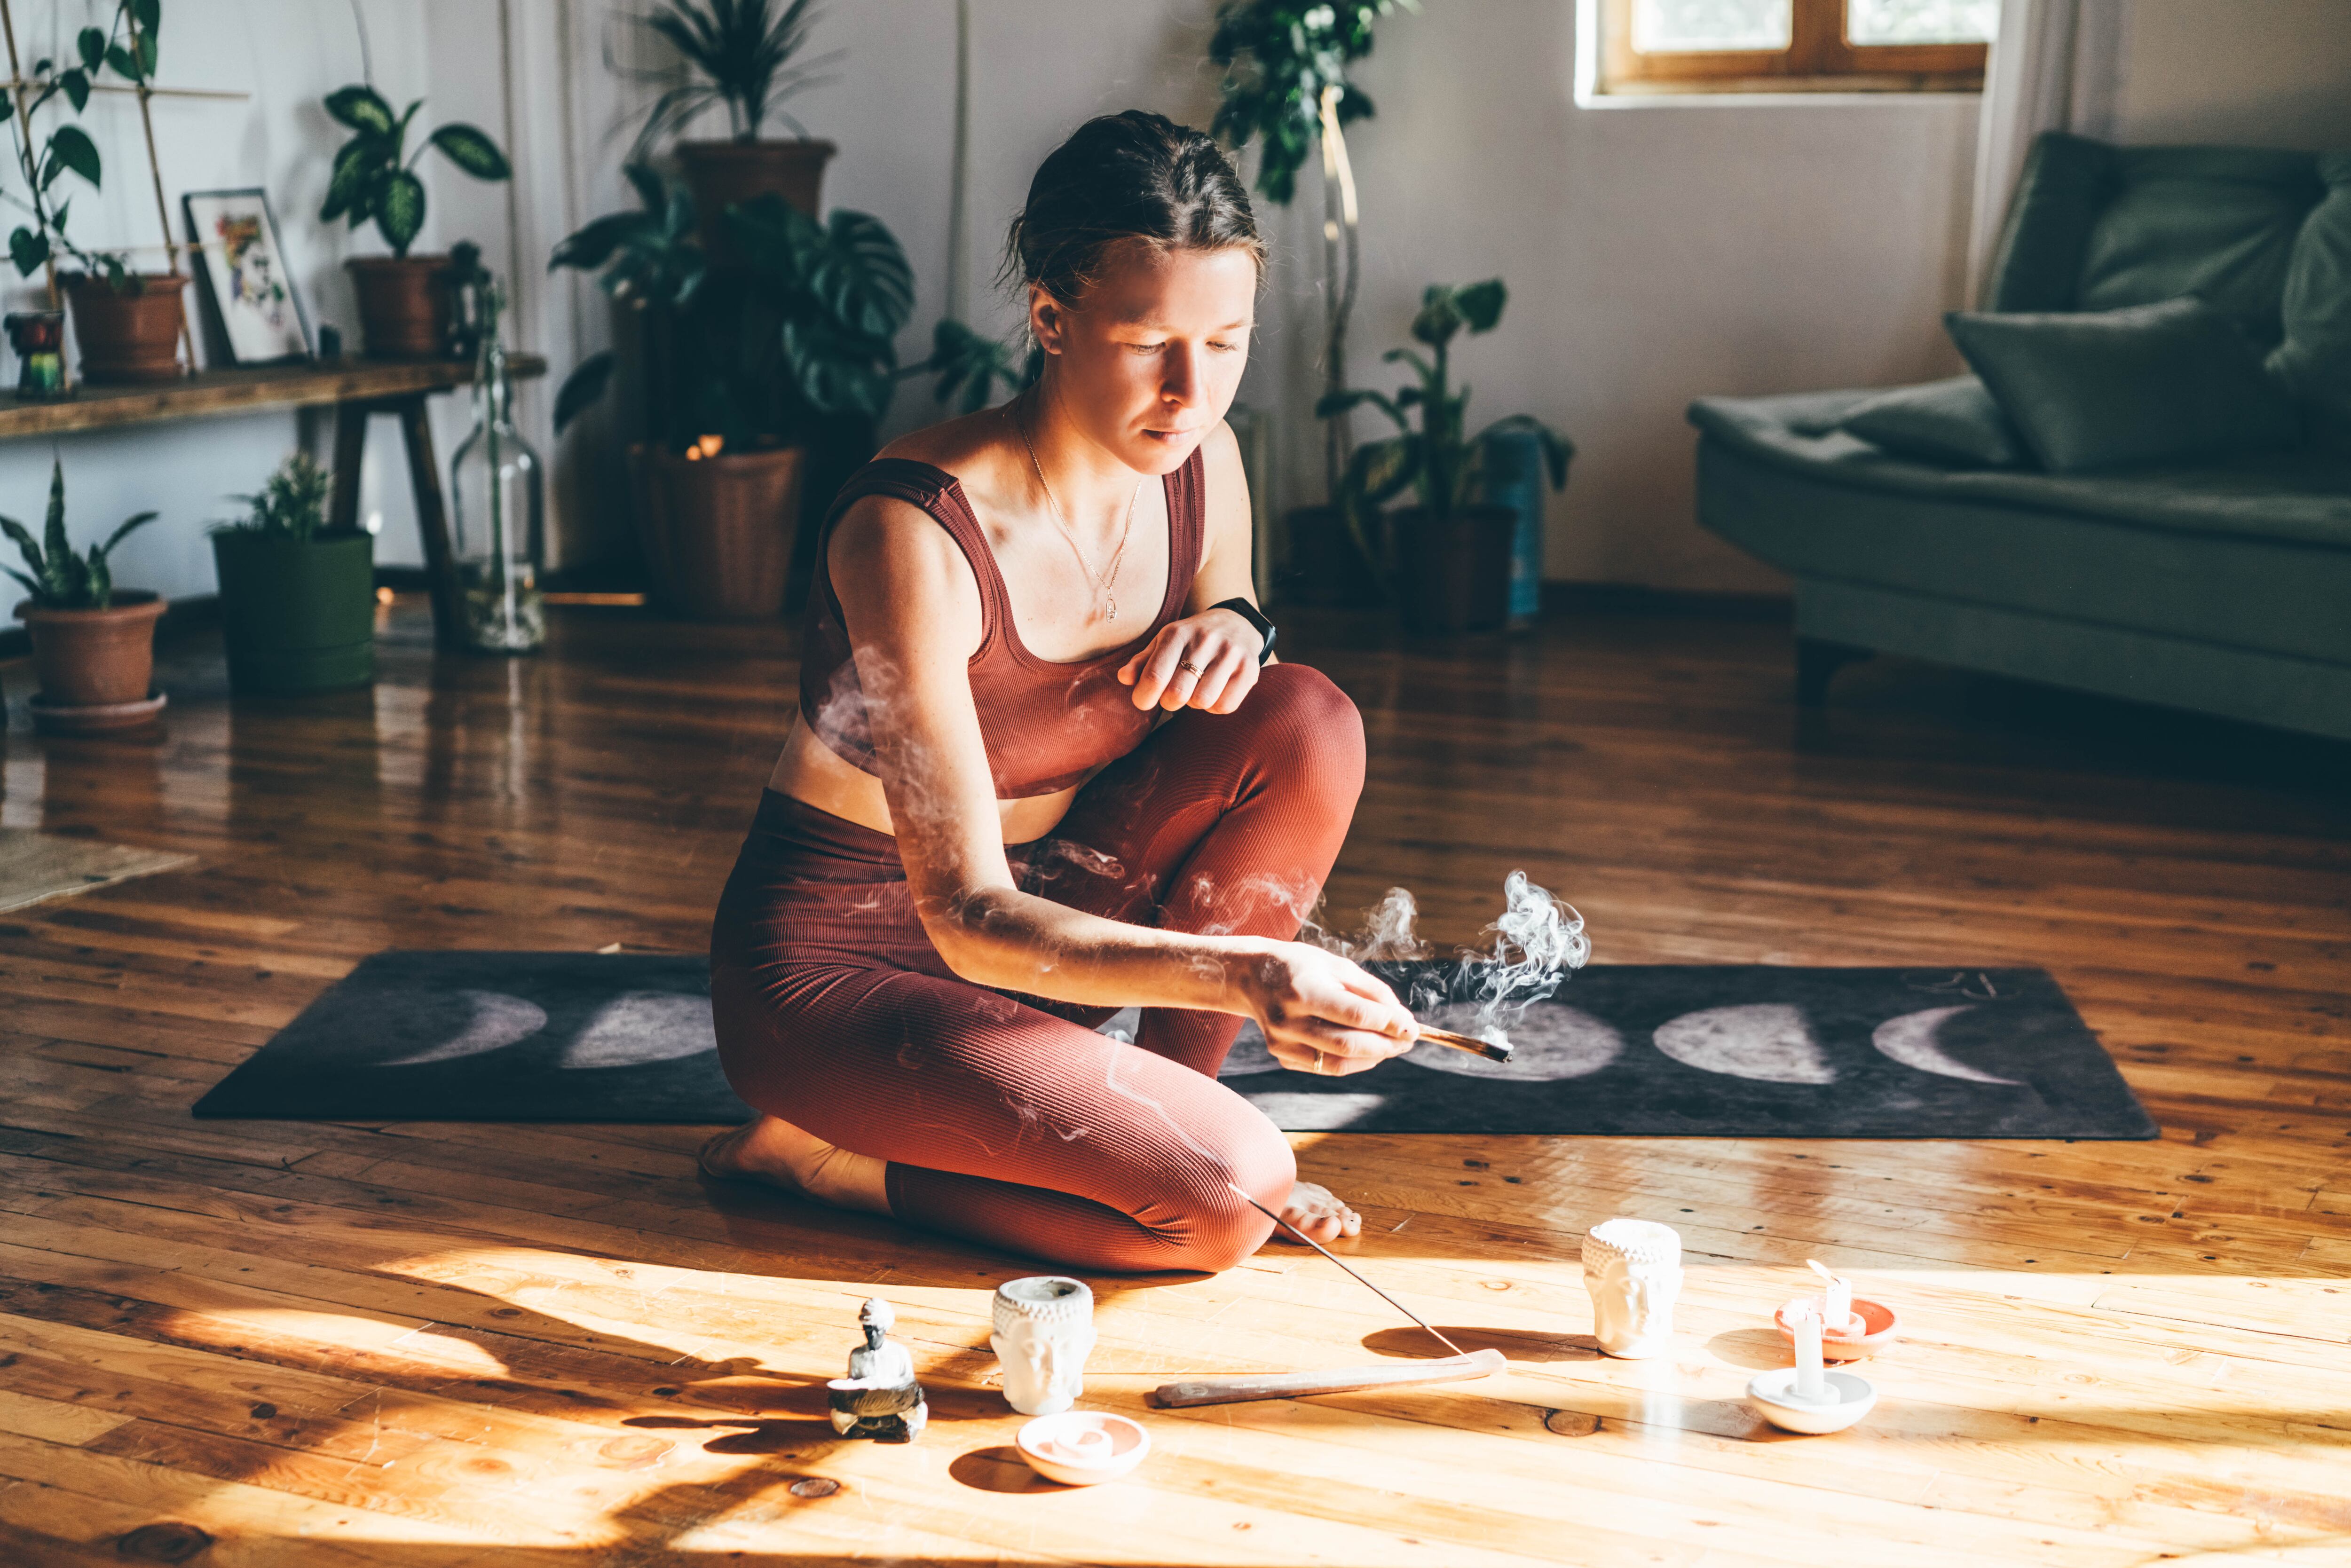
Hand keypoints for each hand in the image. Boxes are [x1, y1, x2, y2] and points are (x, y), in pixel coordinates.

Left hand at [1117, 607, 1264, 712]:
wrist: (1236, 624)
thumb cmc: (1191, 641)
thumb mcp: (1163, 643)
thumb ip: (1141, 662)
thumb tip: (1123, 678)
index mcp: (1177, 633)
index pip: (1155, 676)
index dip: (1144, 697)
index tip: (1144, 701)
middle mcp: (1204, 640)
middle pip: (1177, 694)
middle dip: (1169, 703)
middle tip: (1172, 696)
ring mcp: (1229, 653)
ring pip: (1202, 702)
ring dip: (1194, 704)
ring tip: (1196, 690)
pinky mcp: (1249, 668)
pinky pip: (1225, 706)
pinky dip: (1215, 707)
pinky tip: (1215, 693)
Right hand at [1235, 942, 1417, 1077]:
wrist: (1250, 975)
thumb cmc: (1301, 966)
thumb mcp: (1337, 965)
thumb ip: (1371, 991)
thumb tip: (1402, 1020)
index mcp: (1303, 990)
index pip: (1355, 1014)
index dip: (1389, 1024)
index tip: (1412, 1028)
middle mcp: (1288, 1019)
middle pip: (1348, 1044)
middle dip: (1386, 1045)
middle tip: (1408, 1040)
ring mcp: (1281, 1042)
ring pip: (1339, 1062)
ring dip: (1373, 1057)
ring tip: (1392, 1045)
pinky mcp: (1281, 1055)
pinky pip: (1326, 1067)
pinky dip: (1353, 1062)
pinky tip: (1367, 1049)